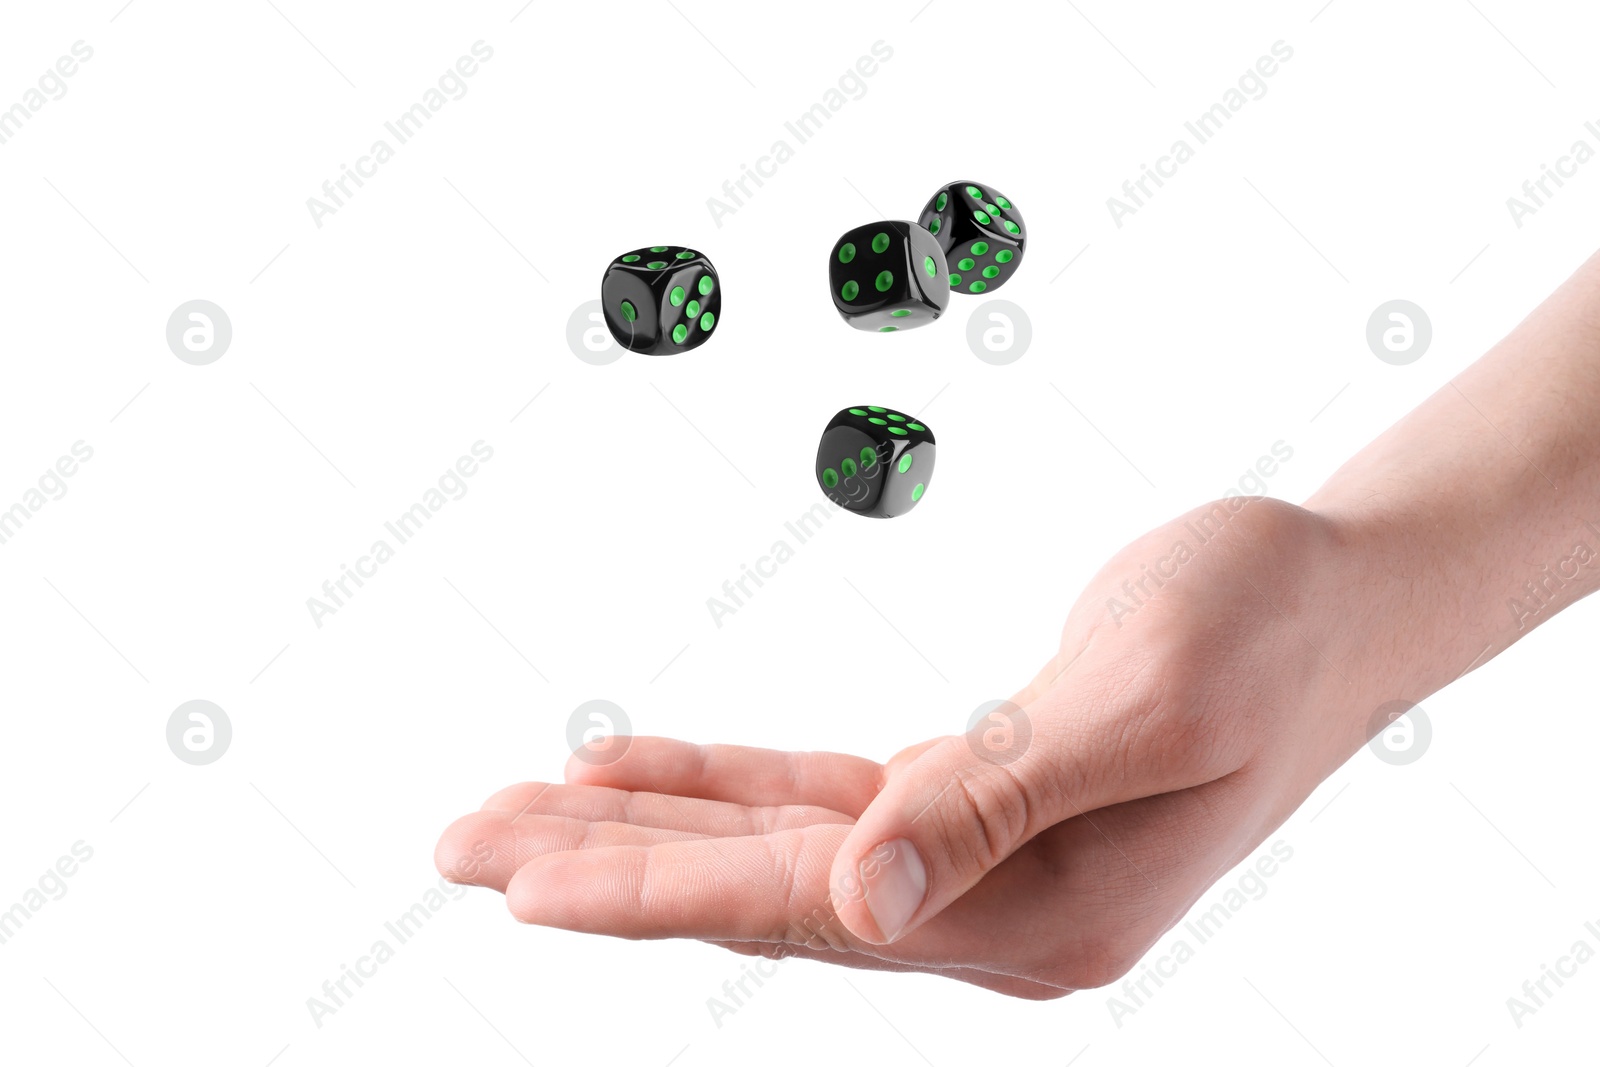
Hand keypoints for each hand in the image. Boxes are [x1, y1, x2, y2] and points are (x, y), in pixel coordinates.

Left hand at [436, 497, 1389, 996]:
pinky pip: (817, 803)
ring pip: (772, 852)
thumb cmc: (1260, 628)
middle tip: (461, 843)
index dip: (658, 886)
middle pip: (759, 894)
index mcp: (1038, 908)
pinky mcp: (968, 799)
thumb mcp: (1146, 700)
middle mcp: (993, 910)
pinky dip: (723, 785)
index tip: (520, 877)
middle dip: (608, 867)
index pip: (804, 906)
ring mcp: (978, 864)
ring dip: (644, 829)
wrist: (1336, 603)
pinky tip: (638, 770)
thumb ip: (1000, 802)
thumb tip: (864, 902)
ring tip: (512, 814)